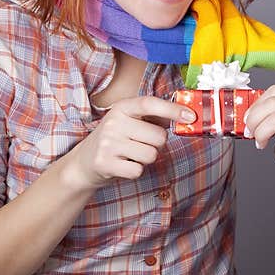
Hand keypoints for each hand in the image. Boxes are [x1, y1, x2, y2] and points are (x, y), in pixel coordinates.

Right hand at [62, 96, 194, 188]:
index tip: (191, 116)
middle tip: (141, 143)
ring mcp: (108, 143)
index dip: (172, 109)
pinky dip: (135, 171)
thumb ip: (155, 117)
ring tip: (131, 154)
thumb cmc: (116, 139)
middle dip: (157, 144)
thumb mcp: (130, 121)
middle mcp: (114, 122)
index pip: (150, 103)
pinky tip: (123, 165)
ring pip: (151, 155)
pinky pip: (138, 170)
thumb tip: (186, 115)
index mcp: (122, 107)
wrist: (83, 162)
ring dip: (146, 158)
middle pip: (159, 136)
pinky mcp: (105, 163)